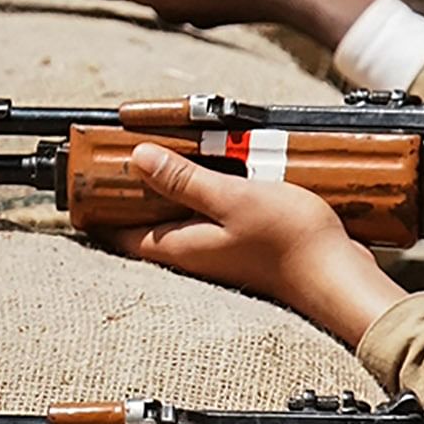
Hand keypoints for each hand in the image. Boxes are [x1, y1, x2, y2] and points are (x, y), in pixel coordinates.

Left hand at [105, 142, 403, 343]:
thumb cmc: (288, 241)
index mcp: (179, 246)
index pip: (121, 231)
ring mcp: (217, 248)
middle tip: (126, 152)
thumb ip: (184, 179)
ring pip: (179, 216)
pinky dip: (204, 192)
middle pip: (147, 221)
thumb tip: (138, 159)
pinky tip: (220, 170)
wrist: (335, 272)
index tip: (88, 175)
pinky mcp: (240, 242)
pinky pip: (209, 214)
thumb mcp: (231, 198)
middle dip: (134, 189)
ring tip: (170, 151)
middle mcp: (193, 251)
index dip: (100, 205)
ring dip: (171, 187)